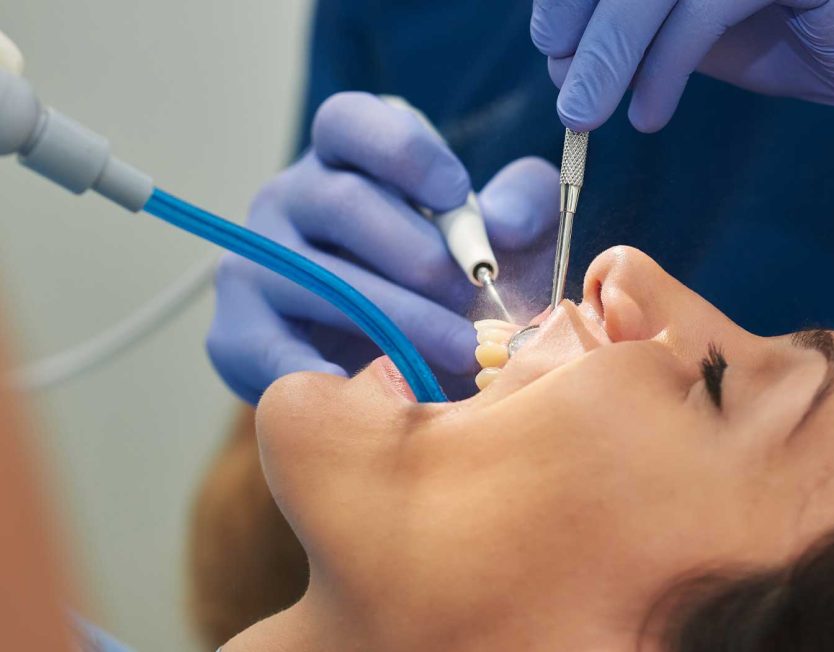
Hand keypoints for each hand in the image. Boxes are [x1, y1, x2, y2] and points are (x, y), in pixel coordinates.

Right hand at [208, 92, 558, 402]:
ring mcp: (255, 264)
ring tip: (460, 351)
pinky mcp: (239, 333)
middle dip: (419, 256)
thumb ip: (525, 204)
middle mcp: (289, 199)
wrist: (411, 369)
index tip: (456, 195)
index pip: (349, 122)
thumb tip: (503, 226)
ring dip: (396, 319)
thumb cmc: (461, 283)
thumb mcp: (509, 232)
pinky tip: (375, 392)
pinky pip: (273, 353)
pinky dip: (325, 377)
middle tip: (472, 298)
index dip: (404, 152)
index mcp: (345, 159)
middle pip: (340, 203)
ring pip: (316, 279)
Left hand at [531, 0, 833, 133]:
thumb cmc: (793, 32)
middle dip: (578, 18)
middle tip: (564, 85)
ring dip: (609, 52)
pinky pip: (705, 4)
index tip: (551, 43)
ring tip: (586, 115)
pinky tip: (648, 114)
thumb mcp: (691, 30)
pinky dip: (666, 63)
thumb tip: (559, 56)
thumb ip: (631, 28)